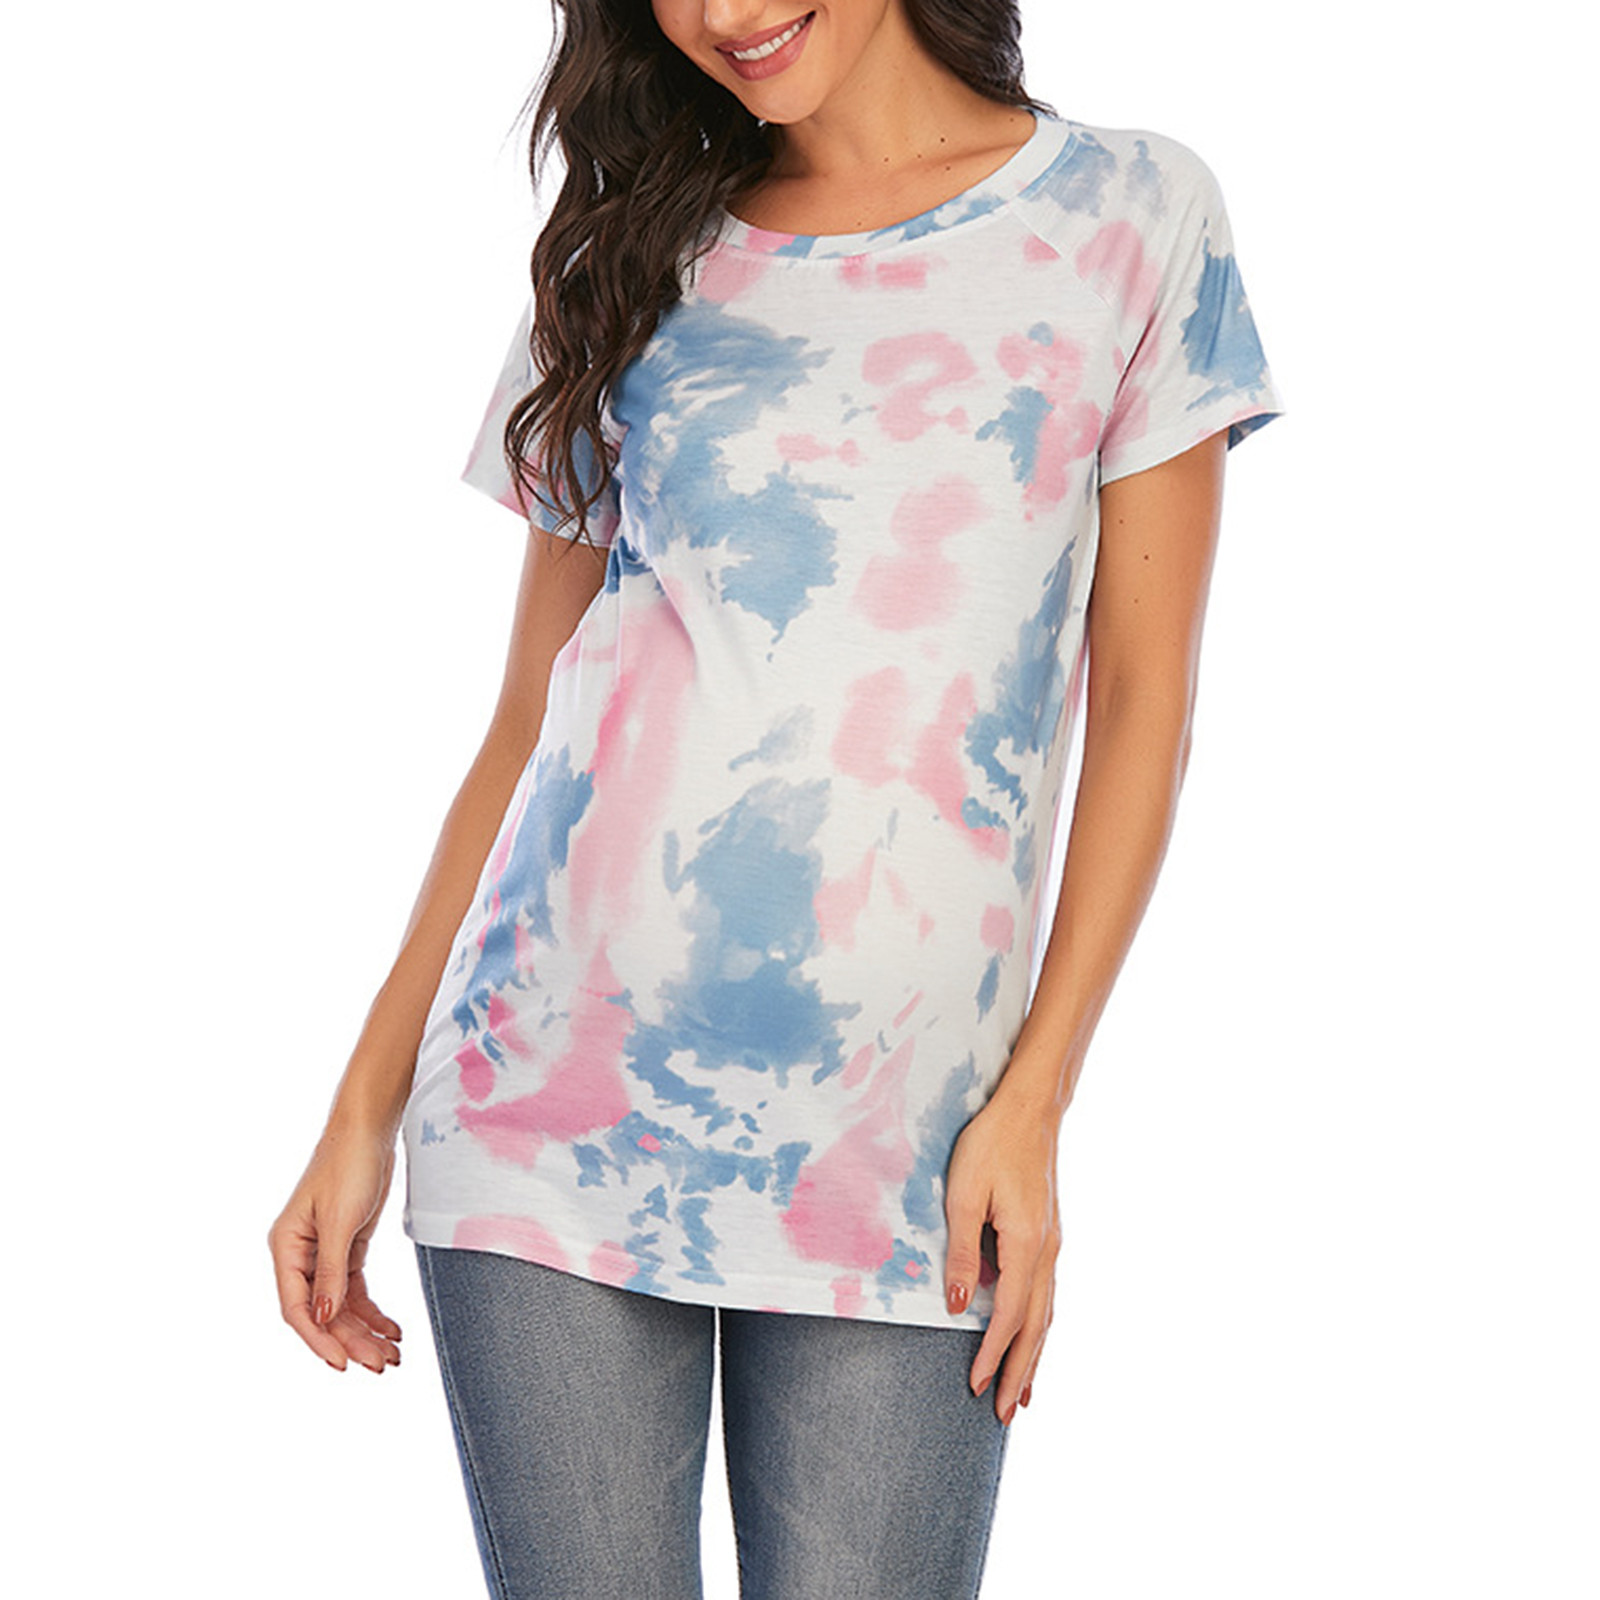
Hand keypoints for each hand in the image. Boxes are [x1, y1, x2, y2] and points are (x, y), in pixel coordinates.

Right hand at [268, 1123, 403, 1373]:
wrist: (369, 1130)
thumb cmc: (348, 1166)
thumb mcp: (341, 1220)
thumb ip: (331, 1270)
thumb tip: (324, 1318)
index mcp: (286, 1248)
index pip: (297, 1308)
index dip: (319, 1340)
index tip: (344, 1364)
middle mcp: (300, 1255)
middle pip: (323, 1312)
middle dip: (351, 1341)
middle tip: (381, 1366)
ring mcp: (324, 1253)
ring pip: (340, 1305)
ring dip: (365, 1331)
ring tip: (392, 1356)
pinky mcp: (347, 1246)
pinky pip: (355, 1289)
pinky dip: (372, 1310)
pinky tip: (392, 1329)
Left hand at [943, 1092, 1061, 1424]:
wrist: (1030, 1110)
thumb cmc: (991, 1145)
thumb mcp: (963, 1195)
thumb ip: (962, 1253)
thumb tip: (959, 1306)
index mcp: (1026, 1244)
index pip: (1010, 1315)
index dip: (993, 1354)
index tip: (978, 1388)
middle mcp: (1047, 1252)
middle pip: (1037, 1326)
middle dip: (1021, 1372)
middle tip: (1007, 1416)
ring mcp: (1053, 1245)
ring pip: (1047, 1314)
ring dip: (1035, 1356)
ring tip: (1025, 1395)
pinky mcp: (1049, 1236)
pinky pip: (1048, 1294)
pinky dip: (1041, 1327)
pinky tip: (1034, 1339)